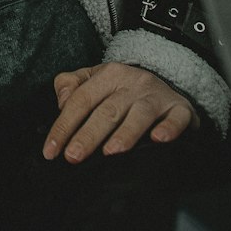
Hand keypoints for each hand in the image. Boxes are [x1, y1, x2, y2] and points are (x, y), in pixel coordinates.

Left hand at [42, 62, 198, 163]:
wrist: (167, 82)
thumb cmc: (123, 88)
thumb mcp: (94, 79)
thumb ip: (71, 86)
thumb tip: (62, 101)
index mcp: (108, 74)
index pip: (81, 100)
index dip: (64, 125)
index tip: (51, 151)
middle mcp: (132, 82)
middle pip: (107, 110)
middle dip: (88, 134)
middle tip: (73, 156)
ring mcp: (157, 95)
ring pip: (139, 114)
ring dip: (125, 133)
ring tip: (111, 152)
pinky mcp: (180, 108)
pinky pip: (177, 118)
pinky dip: (169, 128)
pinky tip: (158, 139)